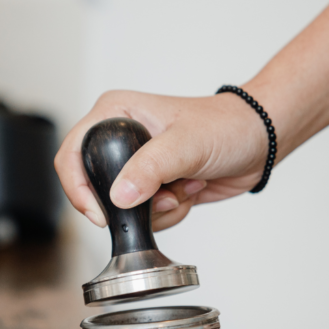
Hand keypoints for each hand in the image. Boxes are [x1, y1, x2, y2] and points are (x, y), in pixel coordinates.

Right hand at [54, 89, 269, 230]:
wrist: (257, 142)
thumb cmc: (226, 126)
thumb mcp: (186, 144)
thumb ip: (150, 168)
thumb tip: (119, 196)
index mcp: (114, 113)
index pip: (71, 153)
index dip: (77, 188)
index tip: (100, 214)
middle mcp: (119, 137)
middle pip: (95, 187)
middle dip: (133, 202)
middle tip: (163, 194)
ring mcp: (136, 163)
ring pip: (123, 208)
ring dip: (158, 208)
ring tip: (184, 184)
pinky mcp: (153, 185)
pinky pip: (145, 215)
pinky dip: (171, 211)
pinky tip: (190, 188)